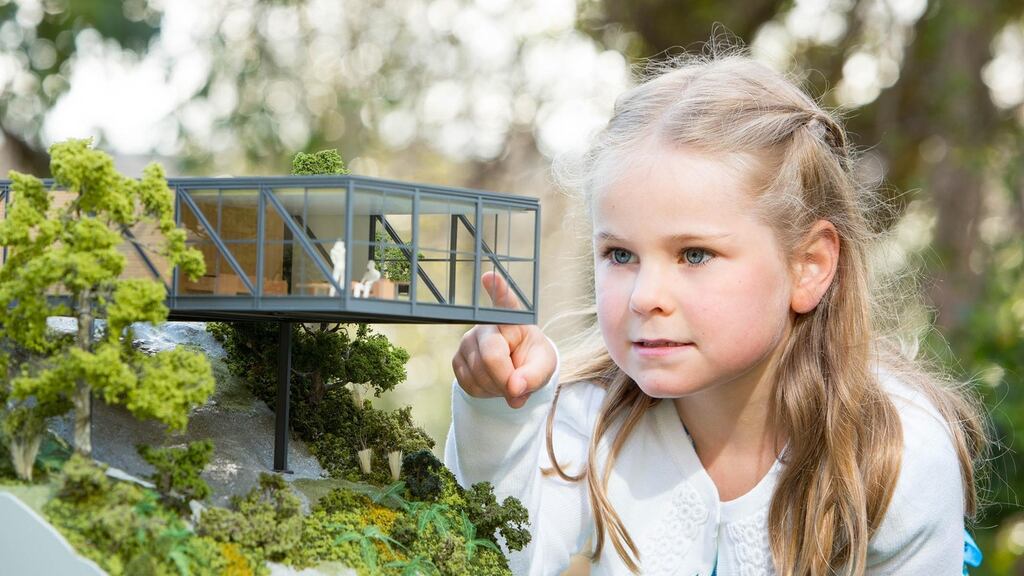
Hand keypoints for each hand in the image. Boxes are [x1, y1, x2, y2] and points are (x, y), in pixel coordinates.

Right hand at [452, 271, 556, 408]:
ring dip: (497, 389)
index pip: (505, 303)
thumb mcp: (543, 368)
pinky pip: (468, 384)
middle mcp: (486, 326)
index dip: (497, 290)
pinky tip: (493, 385)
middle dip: (506, 381)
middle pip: (491, 357)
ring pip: (478, 374)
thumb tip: (515, 388)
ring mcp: (468, 341)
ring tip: (507, 382)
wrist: (517, 373)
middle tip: (518, 388)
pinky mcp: (457, 359)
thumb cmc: (533, 362)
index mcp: (513, 320)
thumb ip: (534, 377)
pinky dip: (484, 393)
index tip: (489, 276)